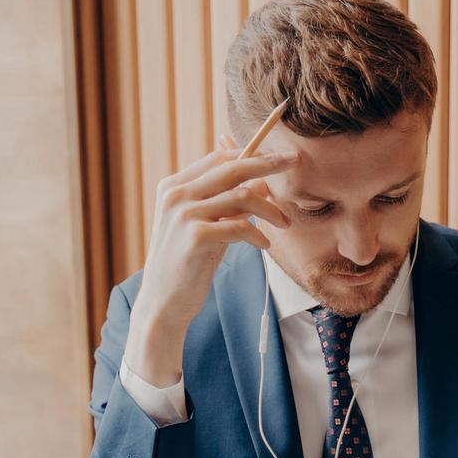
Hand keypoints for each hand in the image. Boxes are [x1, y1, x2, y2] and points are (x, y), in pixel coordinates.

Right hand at [124, 136, 298, 385]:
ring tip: (284, 222)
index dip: (250, 154)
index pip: (218, 159)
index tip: (277, 157)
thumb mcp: (205, 226)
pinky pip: (240, 226)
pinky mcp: (195, 237)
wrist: (164, 303)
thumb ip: (225, 203)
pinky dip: (257, 234)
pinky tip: (264, 244)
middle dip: (268, 163)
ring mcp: (184, 214)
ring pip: (241, 196)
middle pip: (232, 168)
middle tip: (294, 161)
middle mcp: (176, 195)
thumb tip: (261, 182)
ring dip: (270, 208)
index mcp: (173, 186)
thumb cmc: (187, 264)